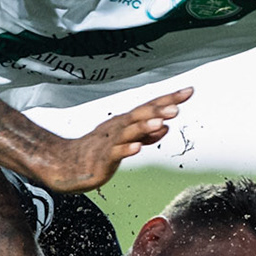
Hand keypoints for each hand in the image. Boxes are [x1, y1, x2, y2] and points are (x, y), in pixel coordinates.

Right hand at [37, 88, 192, 193]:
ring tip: (160, 123)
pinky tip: (137, 148)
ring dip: (144, 127)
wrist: (66, 165)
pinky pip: (115, 153)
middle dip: (158, 110)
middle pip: (140, 115)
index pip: (150, 106)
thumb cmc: (97, 150)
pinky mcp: (102, 159)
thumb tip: (166, 126)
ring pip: (128, 132)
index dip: (169, 98)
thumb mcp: (126, 140)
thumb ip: (147, 134)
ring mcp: (110, 142)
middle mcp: (119, 127)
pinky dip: (126, 150)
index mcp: (126, 121)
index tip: (189, 91)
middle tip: (177, 107)